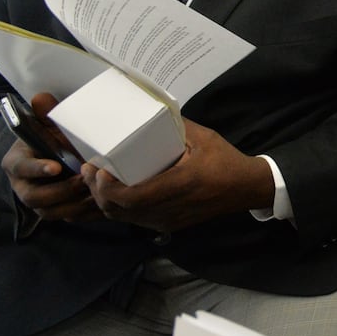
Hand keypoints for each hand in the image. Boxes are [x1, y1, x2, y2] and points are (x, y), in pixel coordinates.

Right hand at [2, 92, 97, 222]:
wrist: (59, 156)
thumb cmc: (52, 140)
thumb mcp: (49, 126)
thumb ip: (45, 114)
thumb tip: (41, 98)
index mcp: (17, 163)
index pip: (22, 168)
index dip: (37, 168)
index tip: (56, 166)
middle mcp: (23, 186)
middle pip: (35, 198)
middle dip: (61, 190)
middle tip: (84, 180)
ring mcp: (39, 202)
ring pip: (51, 212)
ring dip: (74, 204)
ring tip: (95, 193)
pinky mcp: (56, 211)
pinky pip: (68, 218)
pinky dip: (85, 213)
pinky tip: (102, 204)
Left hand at [81, 119, 274, 233]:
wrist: (247, 188)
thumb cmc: (225, 160)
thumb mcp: (203, 137)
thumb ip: (174, 126)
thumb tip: (148, 110)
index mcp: (179, 185)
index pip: (129, 197)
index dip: (104, 186)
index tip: (97, 166)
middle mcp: (169, 209)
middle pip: (117, 210)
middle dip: (96, 191)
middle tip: (90, 169)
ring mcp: (167, 221)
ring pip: (122, 217)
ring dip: (105, 200)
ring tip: (98, 180)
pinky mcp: (168, 225)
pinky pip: (133, 220)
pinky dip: (118, 208)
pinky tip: (115, 192)